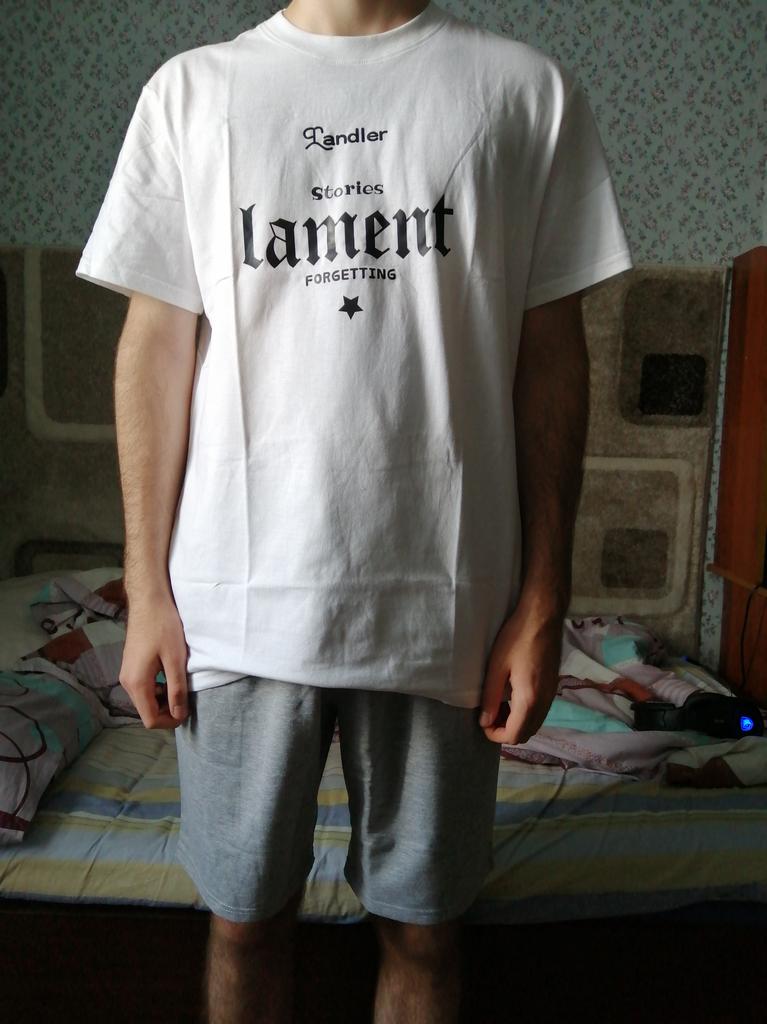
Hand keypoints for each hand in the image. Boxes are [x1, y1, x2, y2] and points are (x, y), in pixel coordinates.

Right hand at [119, 593, 190, 729]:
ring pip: (145, 699)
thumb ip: (176, 690)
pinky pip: (143, 687)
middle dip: (166, 711)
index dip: (169, 721)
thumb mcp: (175, 660)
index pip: (149, 719)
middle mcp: (127, 682)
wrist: (148, 601)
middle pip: (145, 711)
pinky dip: (157, 688)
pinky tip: (170, 675)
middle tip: (186, 698)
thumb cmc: (163, 627)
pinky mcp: (130, 666)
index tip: (186, 711)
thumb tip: (178, 715)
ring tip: (180, 685)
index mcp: (137, 684)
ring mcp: (127, 673)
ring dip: (163, 699)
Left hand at [478, 601, 563, 744]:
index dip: (496, 735)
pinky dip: (526, 714)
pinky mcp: (553, 687)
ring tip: (498, 707)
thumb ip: (490, 697)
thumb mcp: (496, 667)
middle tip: (489, 716)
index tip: (483, 723)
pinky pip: (540, 712)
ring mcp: (552, 695)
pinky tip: (512, 698)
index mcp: (530, 699)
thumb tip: (485, 721)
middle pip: (526, 733)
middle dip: (506, 731)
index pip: (515, 735)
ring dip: (516, 723)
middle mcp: (545, 702)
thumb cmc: (516, 638)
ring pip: (535, 724)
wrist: (543, 617)